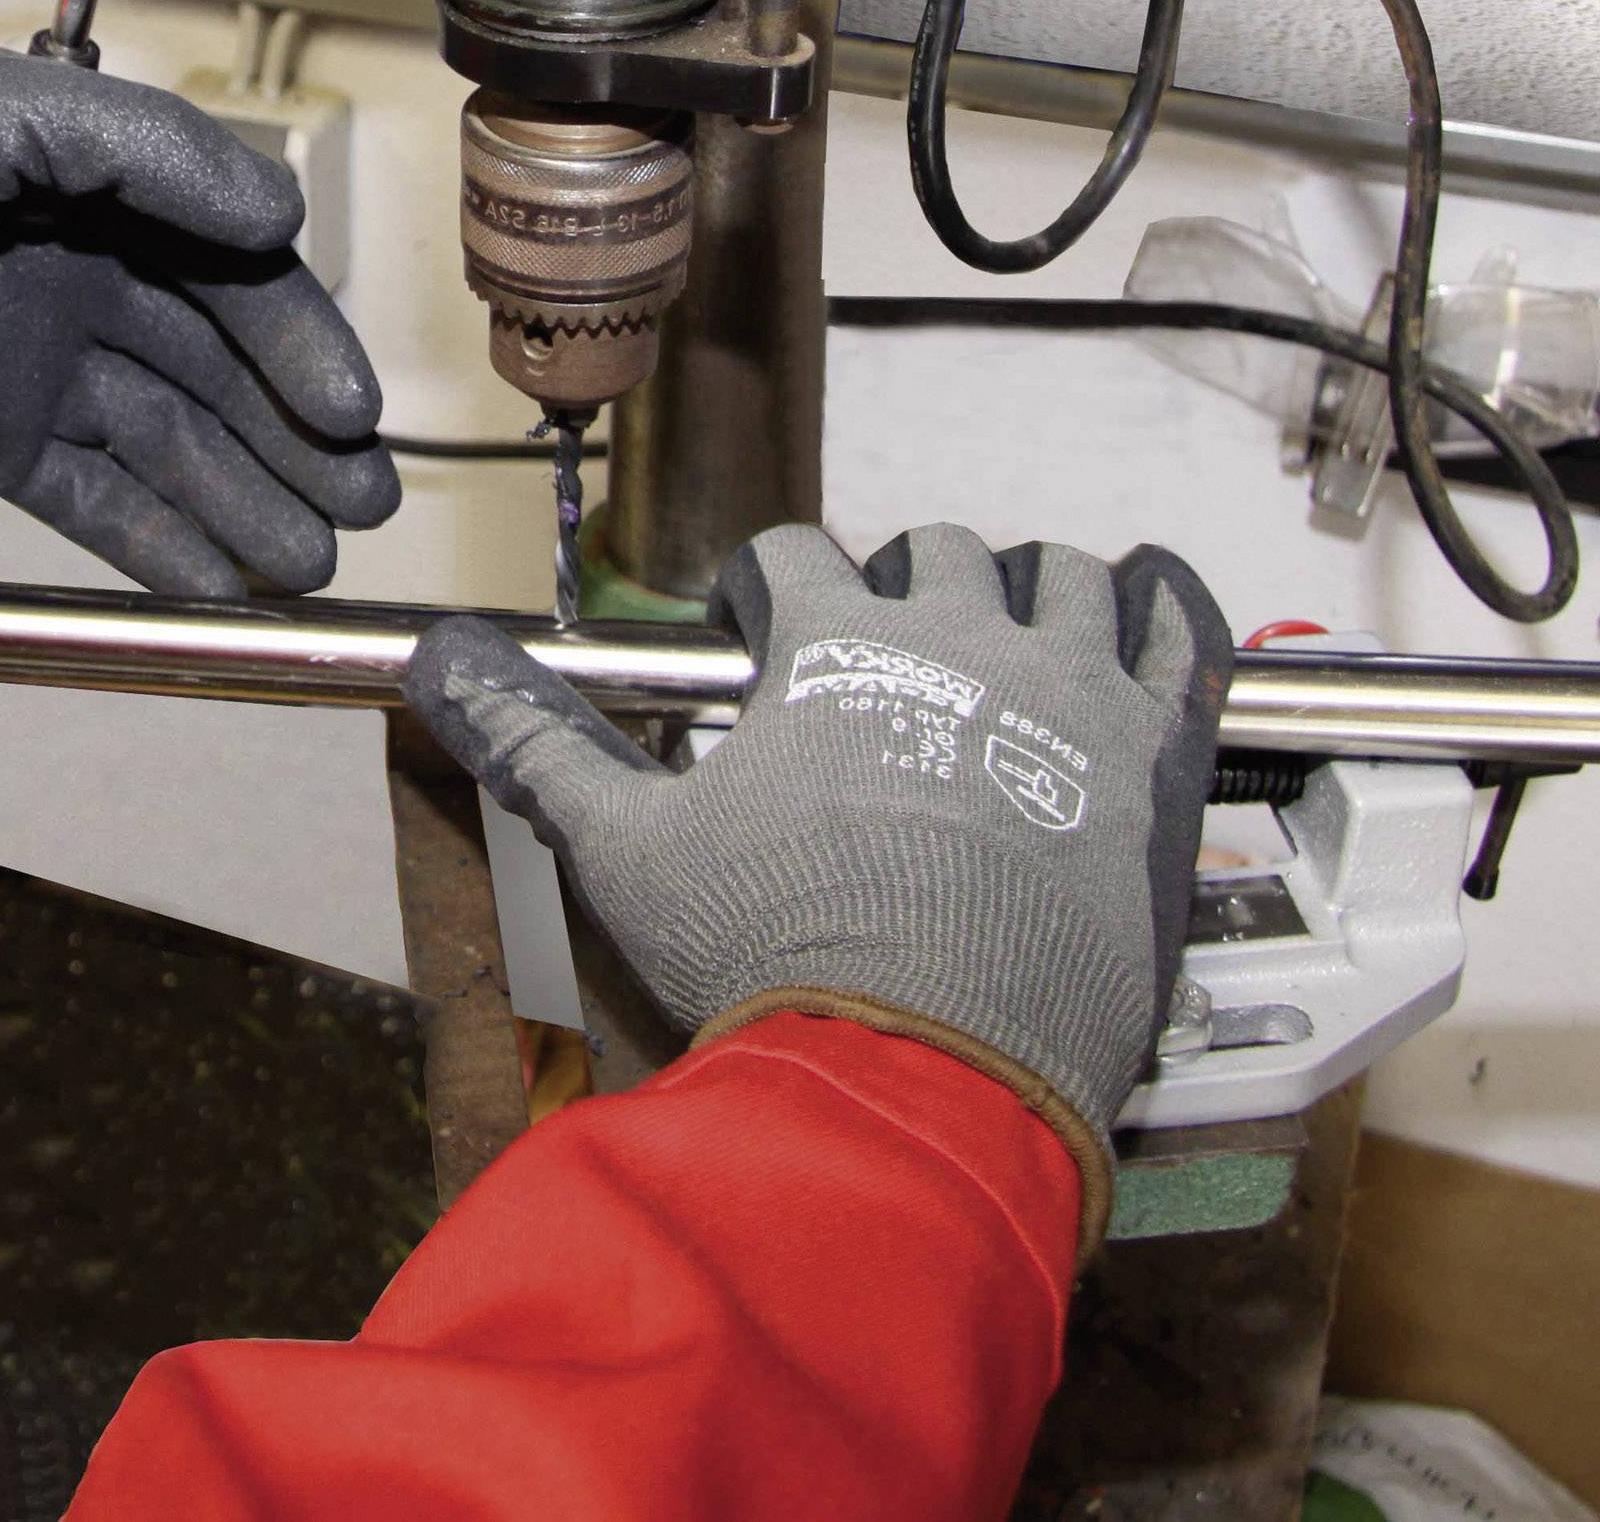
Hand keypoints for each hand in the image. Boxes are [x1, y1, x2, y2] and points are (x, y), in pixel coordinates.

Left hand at [0, 50, 398, 595]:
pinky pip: (92, 492)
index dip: (294, 337)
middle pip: (214, 361)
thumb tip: (280, 209)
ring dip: (242, 501)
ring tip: (305, 570)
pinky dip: (154, 540)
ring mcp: (34, 358)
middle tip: (364, 512)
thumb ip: (138, 145)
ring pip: (165, 437)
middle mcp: (74, 266)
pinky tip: (218, 588)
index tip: (346, 412)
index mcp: (84, 184)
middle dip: (293, 438)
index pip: (224, 261)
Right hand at [405, 522, 1229, 1240]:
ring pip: (1058, 574)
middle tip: (881, 668)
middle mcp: (958, 632)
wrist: (931, 1074)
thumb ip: (537, 741)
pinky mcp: (1153, 750)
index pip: (793, 557)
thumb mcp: (628, 847)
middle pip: (931, 552)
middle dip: (896, 593)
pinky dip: (1163, 609)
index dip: (765, 593)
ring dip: (1024, 592)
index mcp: (834, 641)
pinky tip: (1139, 616)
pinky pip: (1183, 631)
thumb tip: (443, 660)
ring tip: (1002, 647)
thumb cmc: (777, 955)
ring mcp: (1068, 685)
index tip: (758, 636)